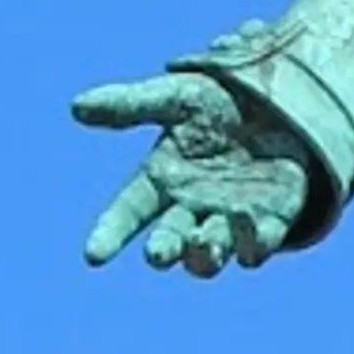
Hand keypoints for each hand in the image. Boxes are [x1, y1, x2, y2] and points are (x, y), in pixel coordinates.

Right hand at [72, 70, 315, 275]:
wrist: (277, 105)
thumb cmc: (215, 104)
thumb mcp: (175, 98)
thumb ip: (130, 105)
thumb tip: (76, 106)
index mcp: (160, 181)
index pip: (128, 212)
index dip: (110, 233)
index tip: (93, 255)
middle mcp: (191, 208)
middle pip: (171, 240)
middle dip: (164, 249)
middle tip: (158, 254)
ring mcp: (229, 220)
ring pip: (212, 253)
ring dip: (206, 253)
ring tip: (205, 239)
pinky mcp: (271, 223)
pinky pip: (260, 245)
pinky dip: (253, 244)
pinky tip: (249, 231)